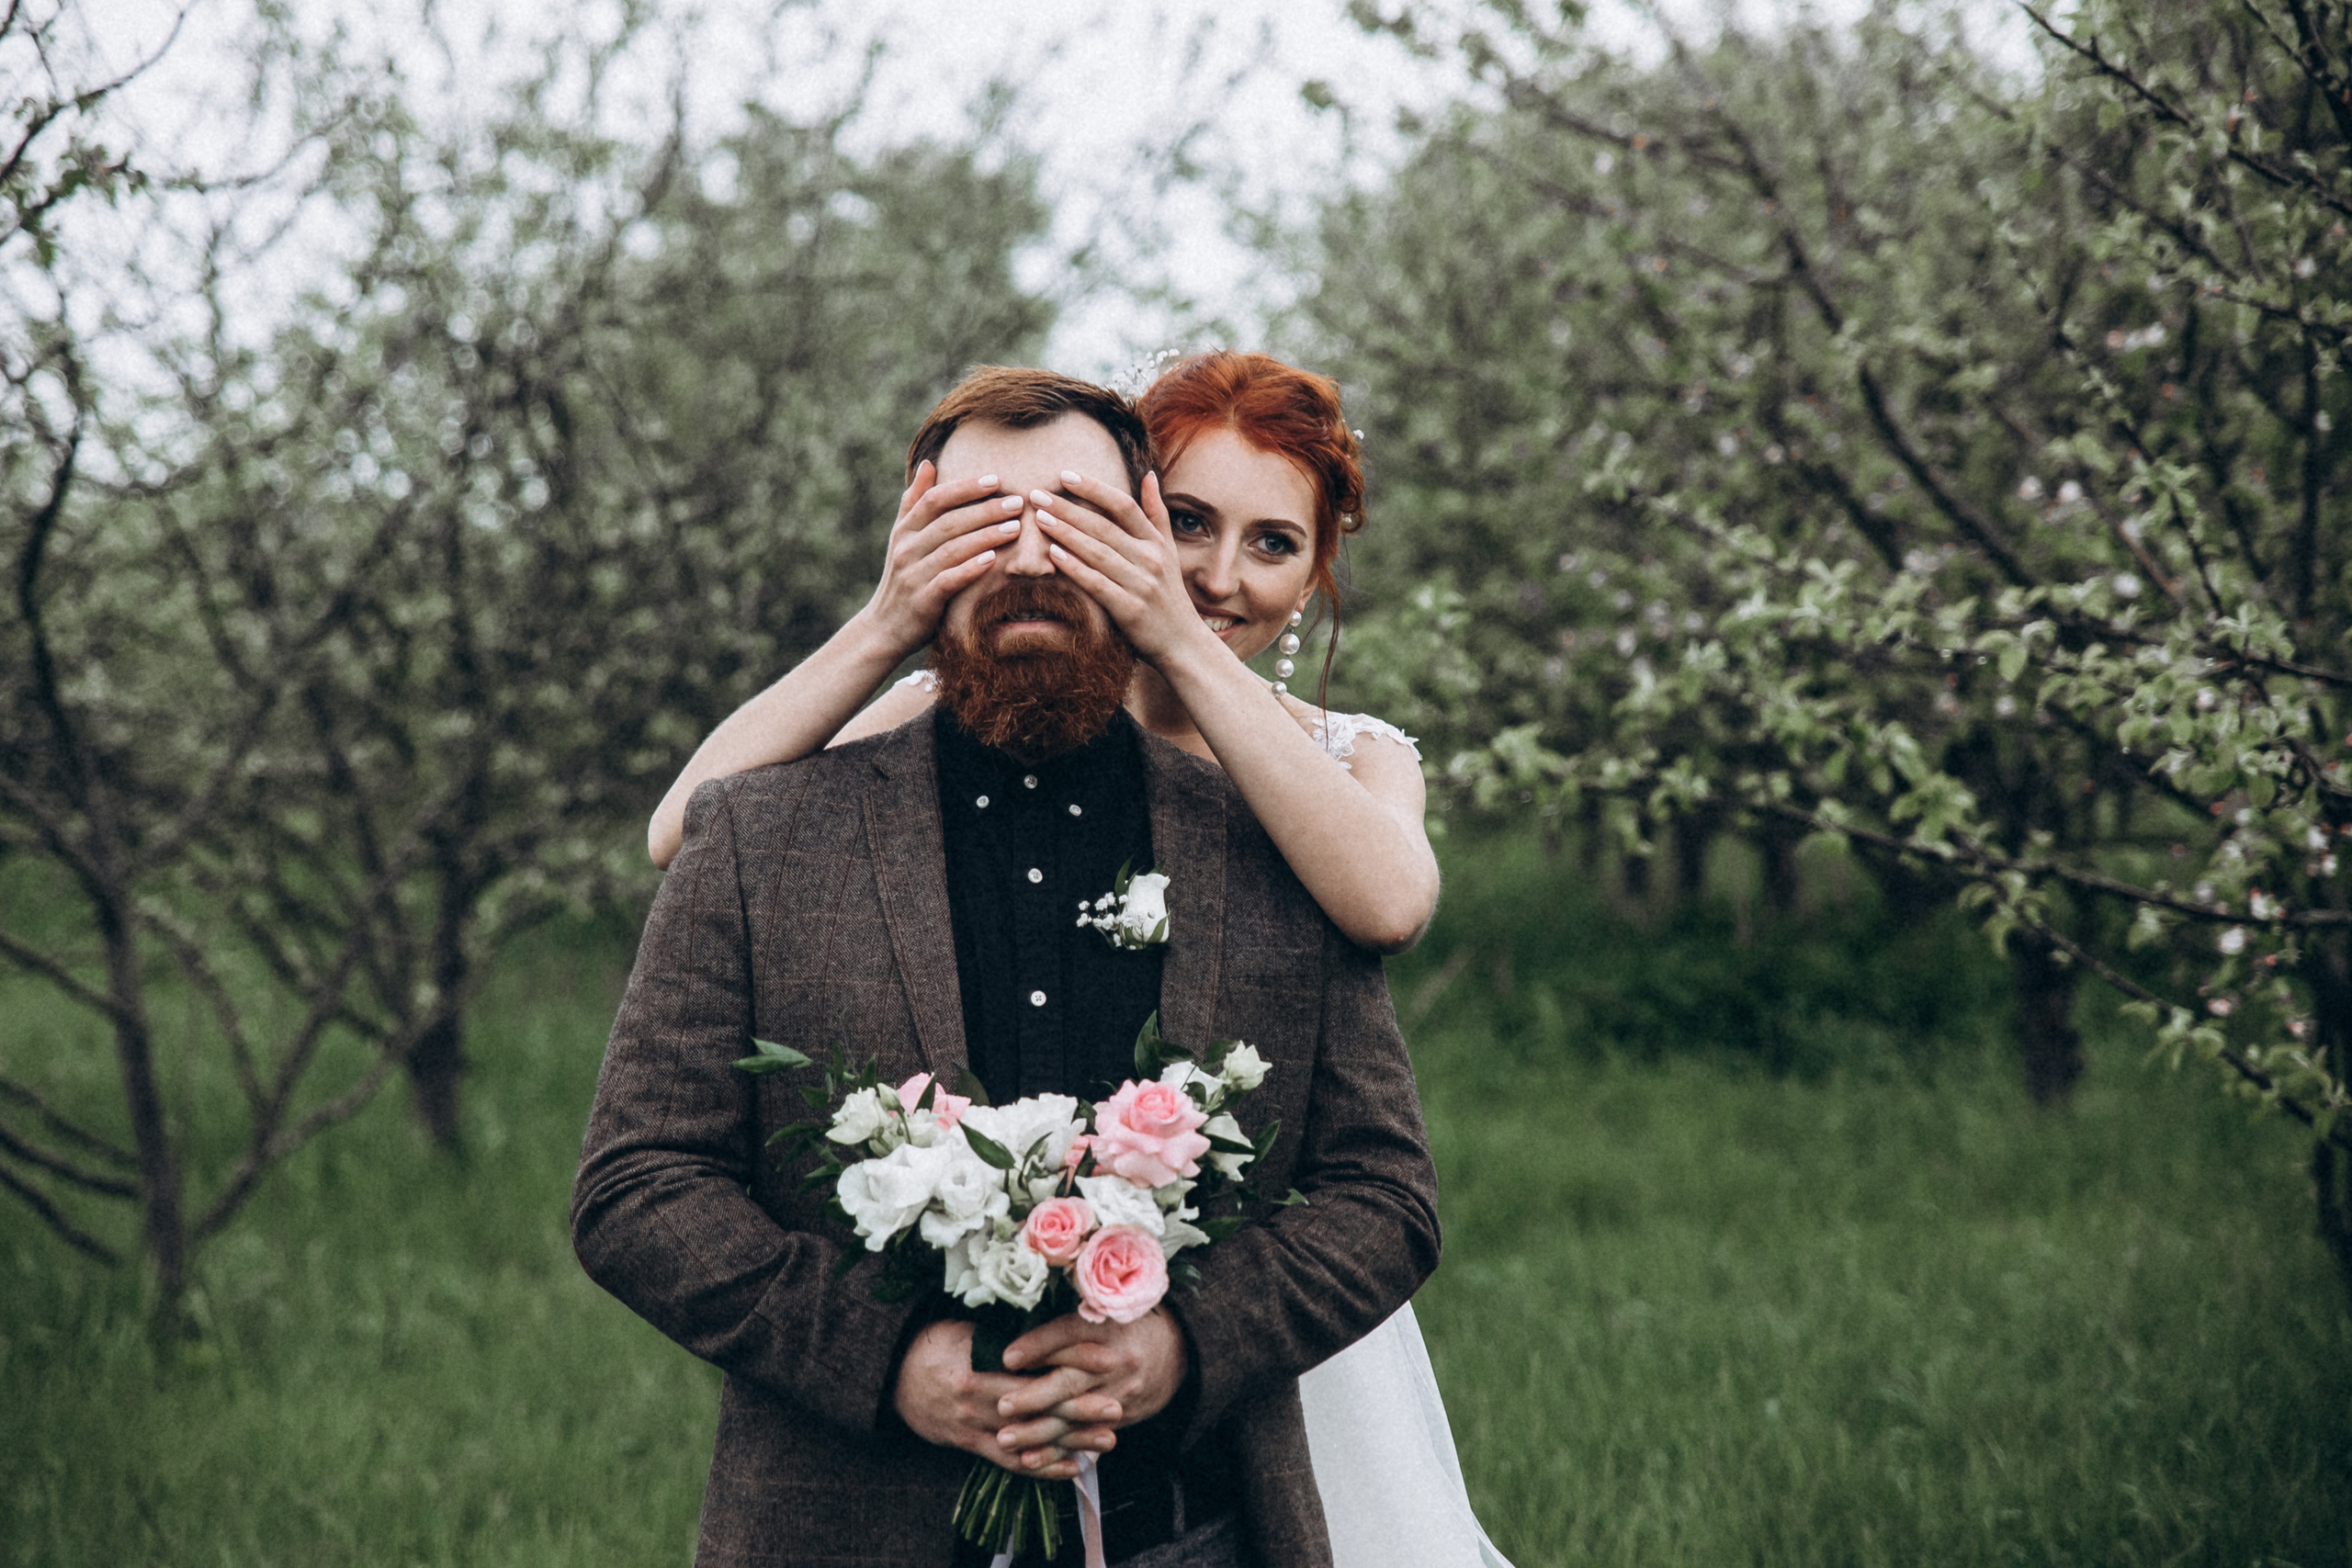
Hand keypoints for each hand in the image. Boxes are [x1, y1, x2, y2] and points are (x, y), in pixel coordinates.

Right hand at [855, 460, 1024, 655]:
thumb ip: (914, 502)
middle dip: (985, 510)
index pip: (934, 500)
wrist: (883, 629)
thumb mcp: (902, 539)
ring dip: (985, 536)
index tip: (995, 479)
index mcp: (904, 531)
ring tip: (1015, 527)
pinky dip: (970, 568)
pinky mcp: (922, 601)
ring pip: (952, 549)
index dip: (964, 487)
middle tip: (1017, 502)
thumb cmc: (903, 580)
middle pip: (948, 522)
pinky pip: (948, 580)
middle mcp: (906, 549)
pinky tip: (993, 559)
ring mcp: (913, 575)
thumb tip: (928, 463)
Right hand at [892, 1318, 1117, 1478]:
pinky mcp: (968, 1444)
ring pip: (1029, 1436)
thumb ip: (1004, 1330)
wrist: (890, 1375)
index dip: (1072, 1360)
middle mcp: (977, 1396)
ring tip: (1107, 1440)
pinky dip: (1042, 1466)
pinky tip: (1071, 1468)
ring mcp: (973, 1424)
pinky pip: (1009, 1461)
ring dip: (1070, 1440)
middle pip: (1036, 1403)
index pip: (1034, 1361)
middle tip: (1116, 1407)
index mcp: (978, 1360)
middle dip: (1079, 1406)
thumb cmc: (933, 1343)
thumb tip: (1050, 1317)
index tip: (1106, 1358)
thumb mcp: (966, 1328)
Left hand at [994, 1308, 1186, 1468]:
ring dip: (1038, 1430)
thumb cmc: (1125, 1323)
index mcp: (1108, 1325)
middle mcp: (1115, 1361)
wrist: (1177, 1352)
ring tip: (1005, 1439)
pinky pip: (1084, 1436)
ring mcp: (1119, 1393)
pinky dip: (1056, 1450)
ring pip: (1074, 1415)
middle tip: (1001, 1406)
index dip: (1039, 1345)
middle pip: (1072, 1380)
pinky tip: (1030, 1459)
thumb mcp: (1104, 1308)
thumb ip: (1066, 1317)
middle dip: (1034, 1396)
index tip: (1006, 1356)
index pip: (1070, 1334)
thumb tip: (1013, 1325)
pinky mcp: (1121, 1416)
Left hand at [1032, 471, 1216, 666]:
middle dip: (1068, 508)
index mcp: (1156, 543)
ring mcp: (1141, 585)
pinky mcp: (1130, 610)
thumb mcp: (1169, 551)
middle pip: (1103, 526)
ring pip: (1097, 552)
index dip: (1094, 488)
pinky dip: (1075, 568)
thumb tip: (1149, 475)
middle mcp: (1150, 560)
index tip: (1065, 476)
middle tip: (1037, 495)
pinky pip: (1097, 584)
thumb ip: (1157, 514)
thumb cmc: (1169, 596)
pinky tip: (1054, 554)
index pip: (1123, 506)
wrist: (1183, 644)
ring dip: (1066, 533)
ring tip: (1040, 518)